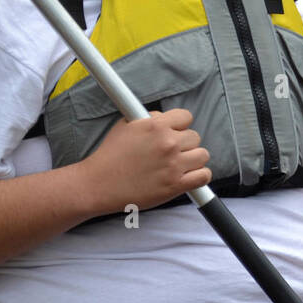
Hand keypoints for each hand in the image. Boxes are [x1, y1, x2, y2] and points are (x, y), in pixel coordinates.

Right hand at [81, 108, 210, 213]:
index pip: (186, 116)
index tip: (174, 133)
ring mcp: (173, 165)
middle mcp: (168, 143)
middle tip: (171, 153)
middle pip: (195, 137)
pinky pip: (204, 176)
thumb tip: (165, 117)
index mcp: (156, 126)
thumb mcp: (125, 126)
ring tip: (179, 164)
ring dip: (193, 160)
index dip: (180, 125)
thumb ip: (149, 119)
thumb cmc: (109, 156)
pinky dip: (200, 176)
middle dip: (184, 144)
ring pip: (202, 155)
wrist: (97, 184)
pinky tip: (189, 176)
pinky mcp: (175, 185)